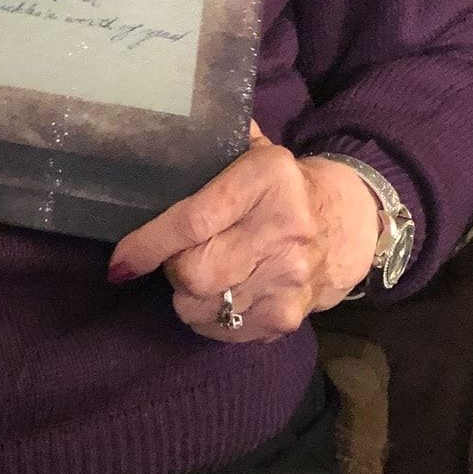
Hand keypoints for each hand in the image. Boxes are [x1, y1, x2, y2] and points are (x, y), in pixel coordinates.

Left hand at [107, 123, 380, 341]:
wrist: (350, 222)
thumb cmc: (283, 185)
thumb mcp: (254, 151)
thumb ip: (210, 145)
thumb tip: (149, 140)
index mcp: (267, 178)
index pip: (195, 220)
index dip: (150, 244)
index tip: (122, 261)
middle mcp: (283, 230)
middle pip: (196, 273)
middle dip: (173, 270)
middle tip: (179, 257)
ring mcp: (290, 279)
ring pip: (205, 308)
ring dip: (189, 298)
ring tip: (204, 275)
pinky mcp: (290, 316)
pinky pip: (226, 333)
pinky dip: (212, 320)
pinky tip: (223, 297)